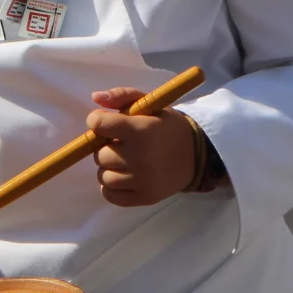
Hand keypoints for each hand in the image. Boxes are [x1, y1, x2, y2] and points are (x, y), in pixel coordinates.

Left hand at [87, 88, 196, 206]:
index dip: (97, 122)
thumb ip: (121, 95)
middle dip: (105, 147)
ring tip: (123, 161)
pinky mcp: (146, 197)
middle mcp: (140, 157)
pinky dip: (111, 187)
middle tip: (120, 145)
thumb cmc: (165, 126)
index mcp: (140, 130)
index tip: (107, 123)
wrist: (197, 153)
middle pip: (99, 155)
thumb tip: (95, 97)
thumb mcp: (148, 104)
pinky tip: (123, 176)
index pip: (98, 125)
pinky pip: (111, 195)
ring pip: (103, 176)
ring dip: (108, 168)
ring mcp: (143, 180)